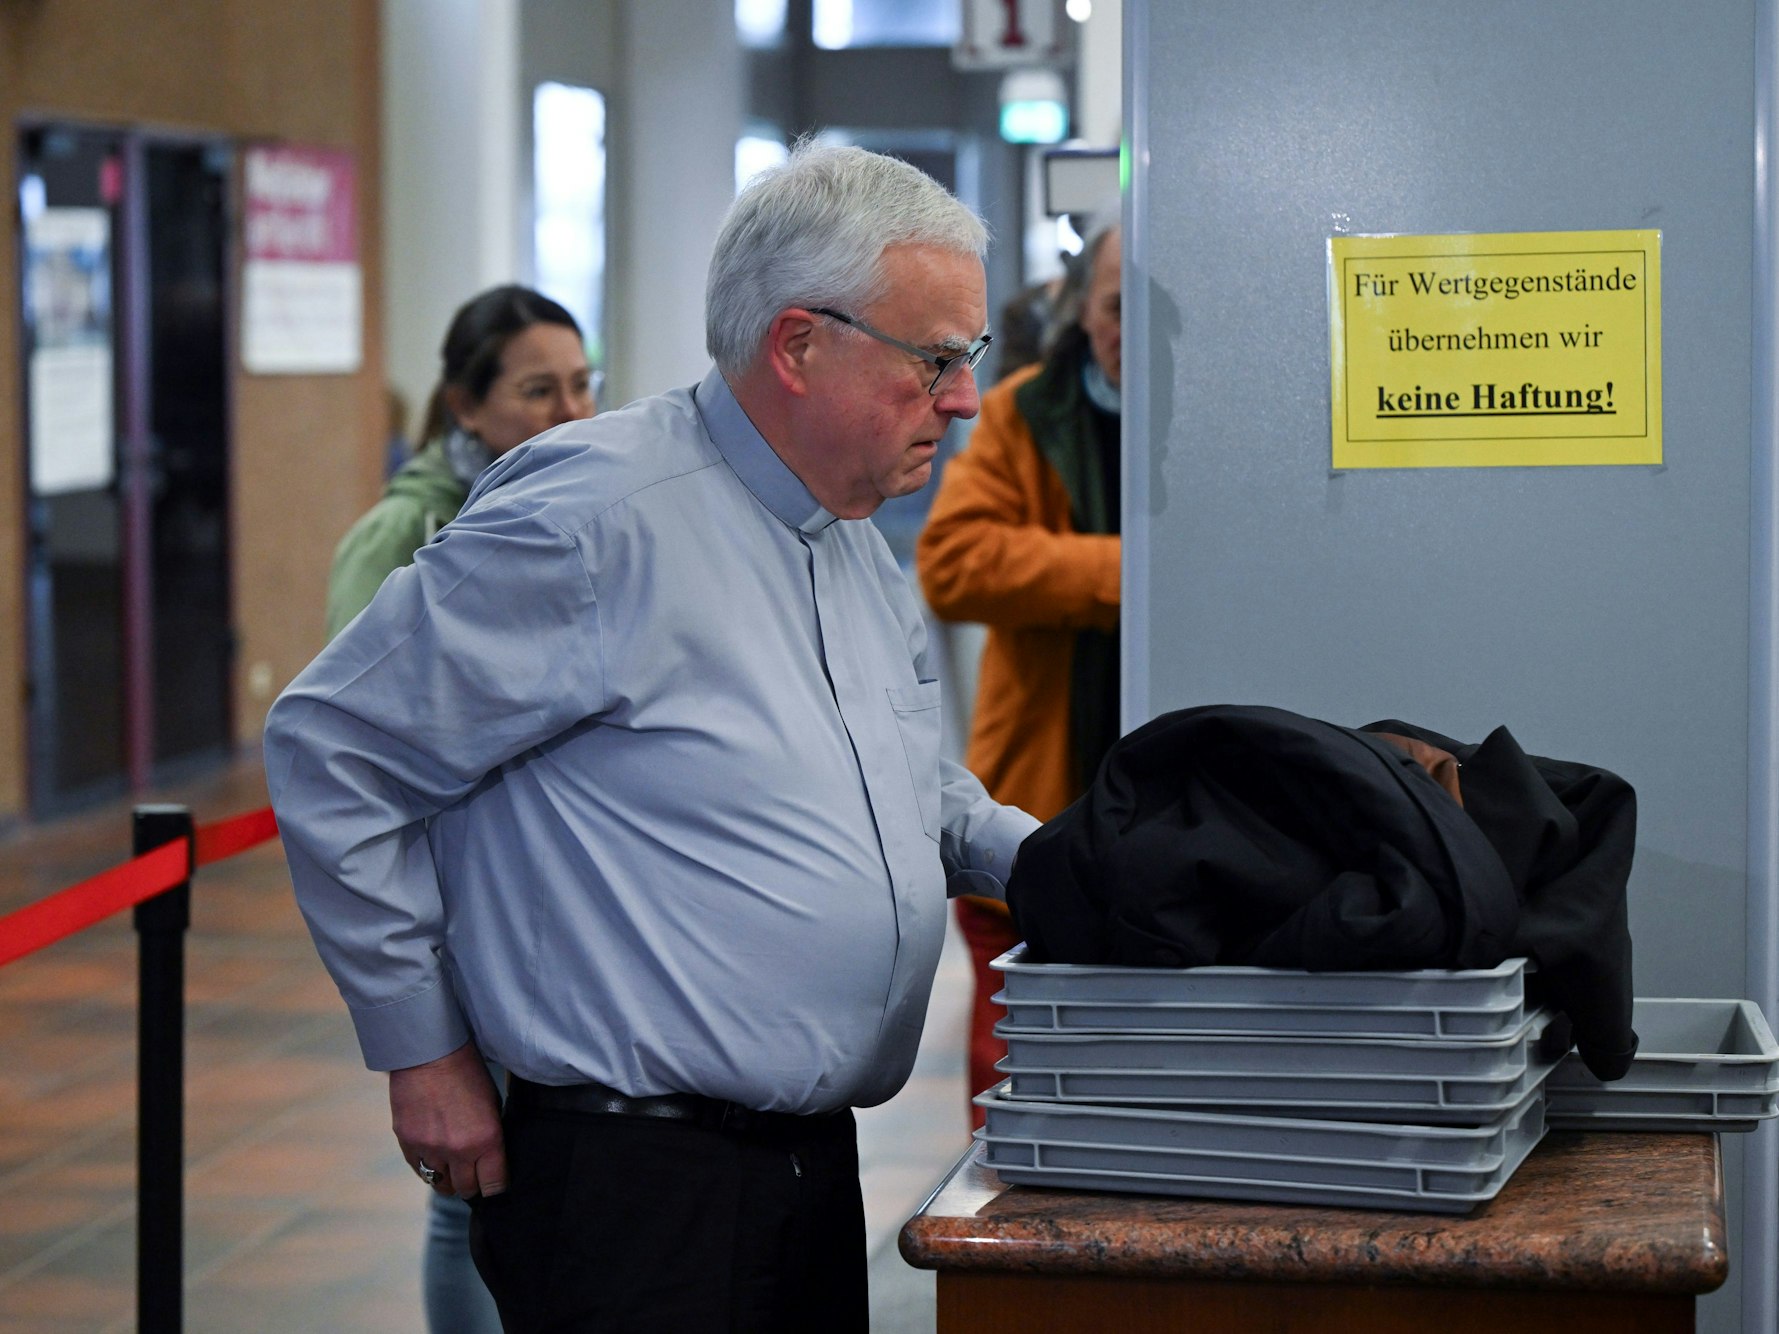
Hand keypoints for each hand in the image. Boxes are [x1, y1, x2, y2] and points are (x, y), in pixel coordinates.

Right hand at [390, 1040, 506, 1197]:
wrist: (429, 1053)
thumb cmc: (467, 1072)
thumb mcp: (492, 1103)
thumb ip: (490, 1134)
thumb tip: (490, 1158)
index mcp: (486, 1139)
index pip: (493, 1184)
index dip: (496, 1187)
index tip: (495, 1184)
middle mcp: (458, 1150)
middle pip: (466, 1189)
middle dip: (472, 1186)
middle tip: (474, 1177)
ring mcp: (430, 1149)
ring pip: (441, 1184)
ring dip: (449, 1179)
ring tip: (453, 1168)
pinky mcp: (407, 1143)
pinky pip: (420, 1170)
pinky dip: (428, 1168)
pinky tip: (435, 1157)